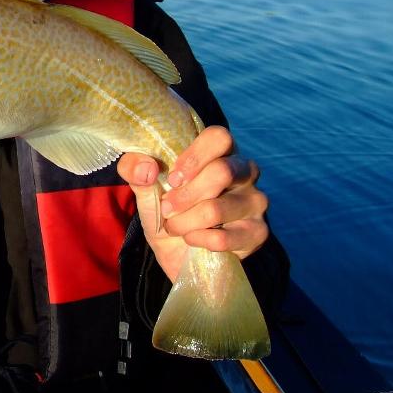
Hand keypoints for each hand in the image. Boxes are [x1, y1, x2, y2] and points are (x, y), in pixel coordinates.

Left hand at [117, 126, 268, 282]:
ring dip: (185, 221)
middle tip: (167, 208)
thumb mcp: (145, 190)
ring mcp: (255, 202)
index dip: (194, 157)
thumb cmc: (168, 212)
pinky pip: (223, 238)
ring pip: (217, 208)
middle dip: (185, 195)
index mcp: (220, 153)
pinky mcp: (257, 232)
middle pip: (222, 171)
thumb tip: (146, 168)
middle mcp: (245, 172)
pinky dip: (198, 240)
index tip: (172, 179)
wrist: (180, 255)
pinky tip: (192, 240)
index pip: (219, 137)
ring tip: (174, 227)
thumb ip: (135, 170)